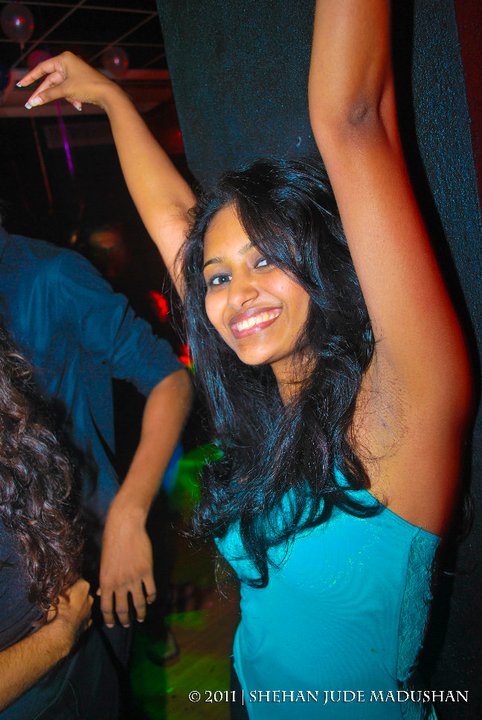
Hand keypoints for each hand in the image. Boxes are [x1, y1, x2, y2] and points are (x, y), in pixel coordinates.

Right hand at [18, 51, 118, 111]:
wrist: (109, 94)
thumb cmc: (88, 87)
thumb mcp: (66, 91)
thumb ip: (48, 95)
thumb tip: (34, 101)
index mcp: (64, 59)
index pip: (42, 68)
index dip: (31, 77)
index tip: (22, 85)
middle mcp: (69, 63)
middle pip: (51, 80)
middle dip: (45, 93)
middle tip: (32, 103)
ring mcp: (75, 72)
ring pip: (61, 88)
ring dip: (64, 97)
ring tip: (73, 102)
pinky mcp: (80, 82)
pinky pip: (70, 91)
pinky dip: (72, 98)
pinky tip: (79, 103)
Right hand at [48, 578, 92, 652]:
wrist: (62, 633)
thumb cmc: (58, 610)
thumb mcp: (55, 594)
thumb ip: (60, 586)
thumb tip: (59, 581)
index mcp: (84, 586)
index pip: (77, 578)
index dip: (69, 582)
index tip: (63, 586)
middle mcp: (90, 597)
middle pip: (82, 592)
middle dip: (74, 594)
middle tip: (63, 599)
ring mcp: (90, 611)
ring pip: (84, 605)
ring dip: (77, 606)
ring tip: (65, 611)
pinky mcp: (88, 623)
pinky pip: (83, 617)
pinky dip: (78, 618)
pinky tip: (70, 620)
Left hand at [98, 502, 155, 627]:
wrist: (125, 528)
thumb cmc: (112, 543)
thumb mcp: (104, 563)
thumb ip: (104, 580)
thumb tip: (100, 593)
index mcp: (106, 582)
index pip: (106, 607)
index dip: (109, 618)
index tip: (112, 624)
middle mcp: (119, 583)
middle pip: (123, 609)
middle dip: (124, 619)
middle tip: (127, 625)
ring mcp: (134, 578)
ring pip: (139, 603)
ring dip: (140, 613)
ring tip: (141, 618)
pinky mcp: (147, 571)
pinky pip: (151, 590)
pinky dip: (151, 598)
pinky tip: (151, 600)